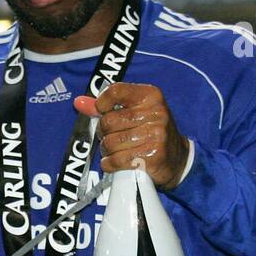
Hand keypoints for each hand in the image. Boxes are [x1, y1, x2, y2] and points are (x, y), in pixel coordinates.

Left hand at [74, 82, 190, 189]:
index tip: (102, 111)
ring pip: (110, 143)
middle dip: (104, 133)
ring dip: (107, 151)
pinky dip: (110, 164)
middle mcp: (156, 113)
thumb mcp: (135, 112)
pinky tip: (118, 162)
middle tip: (112, 137)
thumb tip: (78, 102)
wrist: (177, 159)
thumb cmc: (150, 132)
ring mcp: (156, 135)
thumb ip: (106, 106)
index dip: (101, 103)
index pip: (116, 91)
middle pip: (108, 122)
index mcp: (151, 96)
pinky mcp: (152, 157)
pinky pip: (116, 161)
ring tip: (117, 151)